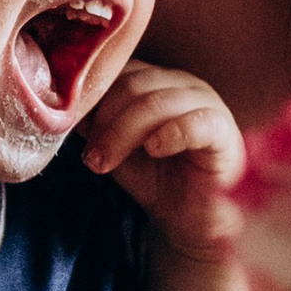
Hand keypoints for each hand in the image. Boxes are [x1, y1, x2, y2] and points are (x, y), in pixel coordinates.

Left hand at [82, 60, 246, 259]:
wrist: (185, 219)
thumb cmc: (150, 177)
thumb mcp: (113, 145)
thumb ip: (94, 121)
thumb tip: (66, 109)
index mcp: (155, 79)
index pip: (119, 71)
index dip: (93, 100)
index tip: (75, 133)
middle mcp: (181, 84)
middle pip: (133, 85)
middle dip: (104, 121)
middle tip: (89, 156)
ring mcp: (206, 103)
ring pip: (157, 103)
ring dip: (122, 134)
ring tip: (104, 162)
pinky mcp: (224, 131)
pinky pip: (197, 122)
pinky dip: (170, 133)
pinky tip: (154, 150)